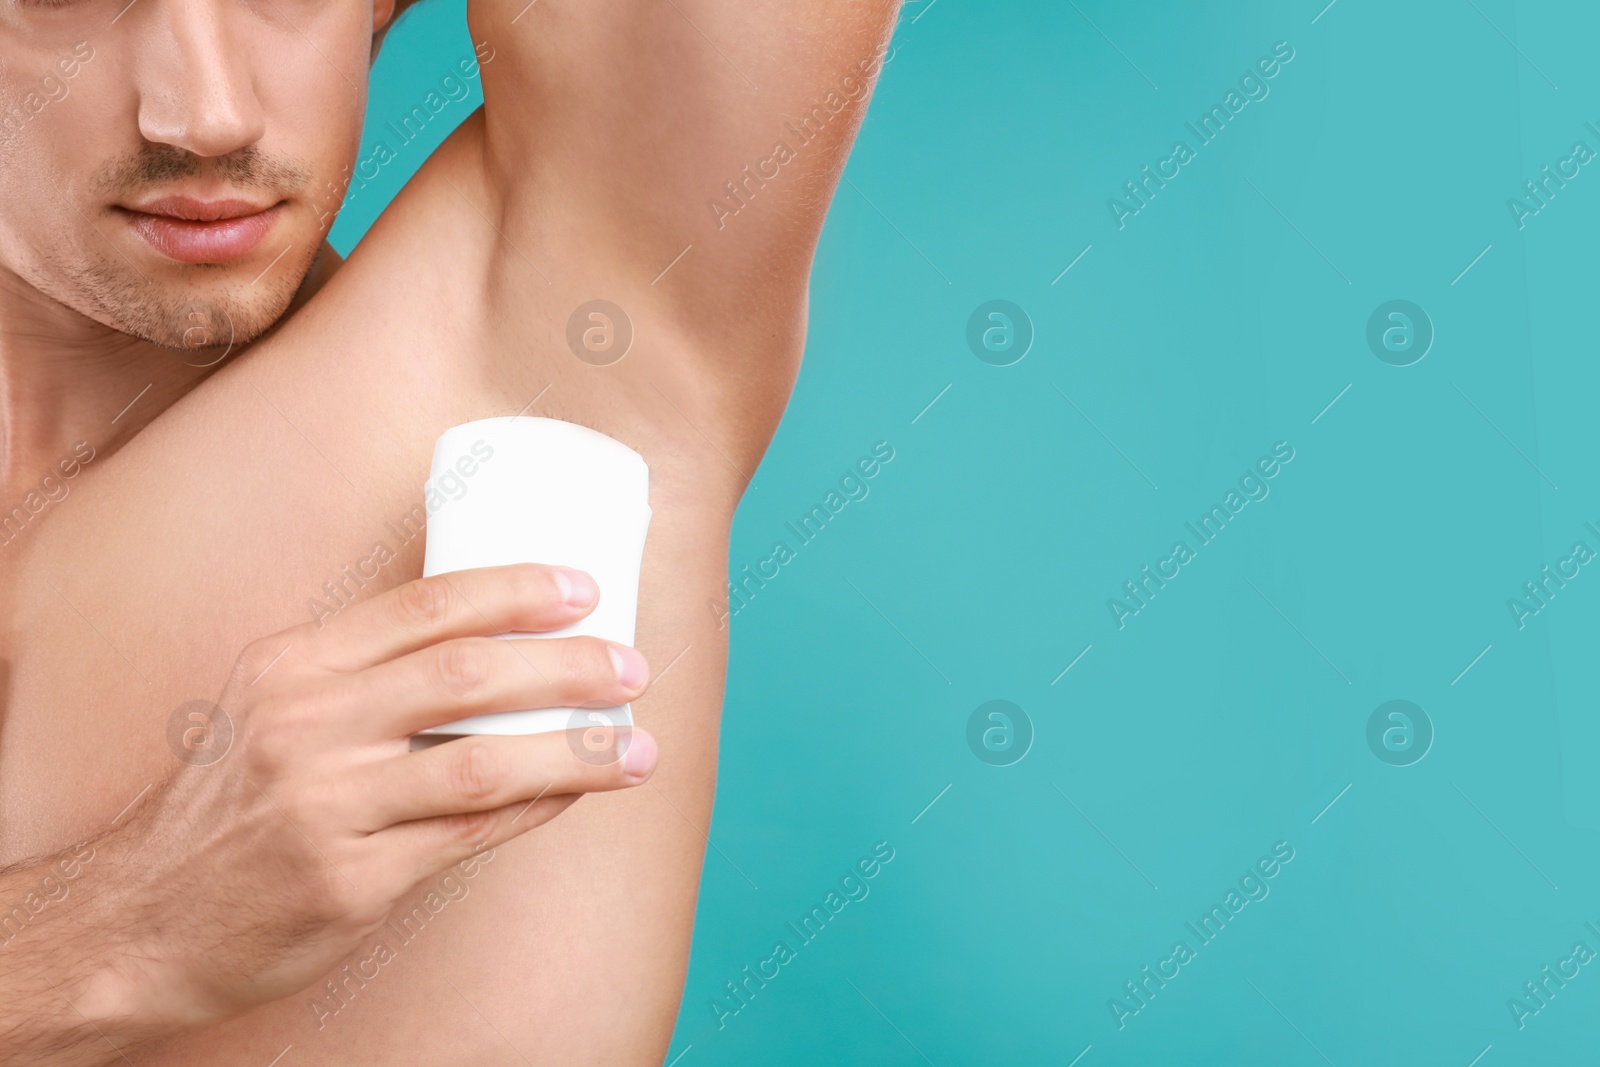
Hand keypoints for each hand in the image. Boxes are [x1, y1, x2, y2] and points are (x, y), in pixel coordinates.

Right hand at [83, 563, 652, 1029]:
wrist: (139, 918)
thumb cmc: (227, 804)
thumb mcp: (268, 708)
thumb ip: (359, 672)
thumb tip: (488, 638)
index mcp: (293, 666)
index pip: (424, 605)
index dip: (515, 590)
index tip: (583, 589)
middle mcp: (307, 726)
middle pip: (468, 675)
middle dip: (569, 665)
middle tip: (632, 666)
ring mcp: (329, 805)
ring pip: (485, 761)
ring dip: (577, 749)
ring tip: (638, 746)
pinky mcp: (352, 879)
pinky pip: (471, 833)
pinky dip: (537, 807)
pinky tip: (577, 792)